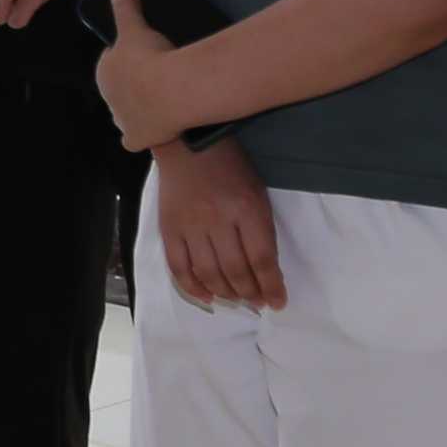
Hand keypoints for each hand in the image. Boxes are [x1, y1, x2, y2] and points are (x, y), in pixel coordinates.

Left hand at [92, 0, 205, 156]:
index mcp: (103, 72)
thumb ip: (125, 7)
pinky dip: (143, 137)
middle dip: (135, 86)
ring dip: (139, 110)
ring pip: (126, 115)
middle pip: (121, 91)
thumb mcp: (136, 26)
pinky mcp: (136, 139)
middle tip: (160, 77)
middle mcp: (108, 99)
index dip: (130, 60)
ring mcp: (121, 121)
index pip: (113, 64)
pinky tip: (155, 131)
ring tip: (162, 101)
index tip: (148, 57)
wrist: (170, 92)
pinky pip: (135, 140)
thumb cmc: (150, 56)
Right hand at [155, 138, 281, 308]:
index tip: (278, 302)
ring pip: (209, 273)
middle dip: (250, 293)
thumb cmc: (231, 167)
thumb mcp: (257, 193)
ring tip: (236, 299)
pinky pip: (179, 267)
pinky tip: (207, 296)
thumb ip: (261, 230)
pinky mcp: (168, 229)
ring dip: (226, 293)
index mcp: (247, 208)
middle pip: (235, 270)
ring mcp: (190, 226)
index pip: (261, 258)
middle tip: (257, 302)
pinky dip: (193, 288)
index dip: (271, 286)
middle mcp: (218, 220)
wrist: (188, 144)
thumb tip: (264, 270)